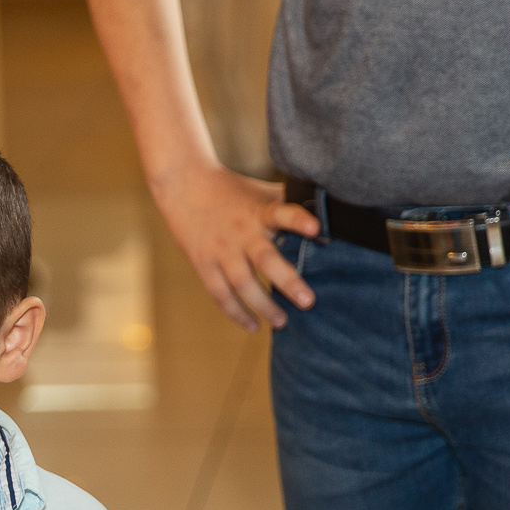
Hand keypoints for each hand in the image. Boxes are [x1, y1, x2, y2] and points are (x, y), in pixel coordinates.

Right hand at [153, 162, 320, 331]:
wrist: (183, 184)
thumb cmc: (231, 189)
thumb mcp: (260, 192)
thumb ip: (288, 202)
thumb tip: (326, 208)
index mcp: (259, 211)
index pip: (282, 213)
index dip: (299, 220)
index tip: (317, 229)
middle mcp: (241, 232)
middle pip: (265, 259)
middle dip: (287, 281)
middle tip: (308, 302)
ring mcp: (220, 250)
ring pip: (243, 283)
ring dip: (264, 305)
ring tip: (282, 322)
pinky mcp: (203, 264)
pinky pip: (220, 294)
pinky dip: (236, 313)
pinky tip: (253, 326)